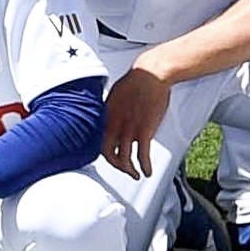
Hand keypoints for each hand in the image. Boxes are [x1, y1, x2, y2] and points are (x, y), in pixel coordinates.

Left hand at [100, 59, 174, 175]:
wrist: (151, 75)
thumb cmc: (136, 81)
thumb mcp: (116, 95)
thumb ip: (113, 111)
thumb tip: (112, 118)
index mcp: (106, 116)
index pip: (98, 141)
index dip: (103, 152)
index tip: (110, 157)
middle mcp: (115, 125)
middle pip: (108, 154)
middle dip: (115, 165)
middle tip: (122, 169)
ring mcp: (129, 129)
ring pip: (124, 159)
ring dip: (129, 171)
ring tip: (135, 175)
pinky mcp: (144, 131)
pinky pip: (142, 155)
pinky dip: (145, 167)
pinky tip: (147, 171)